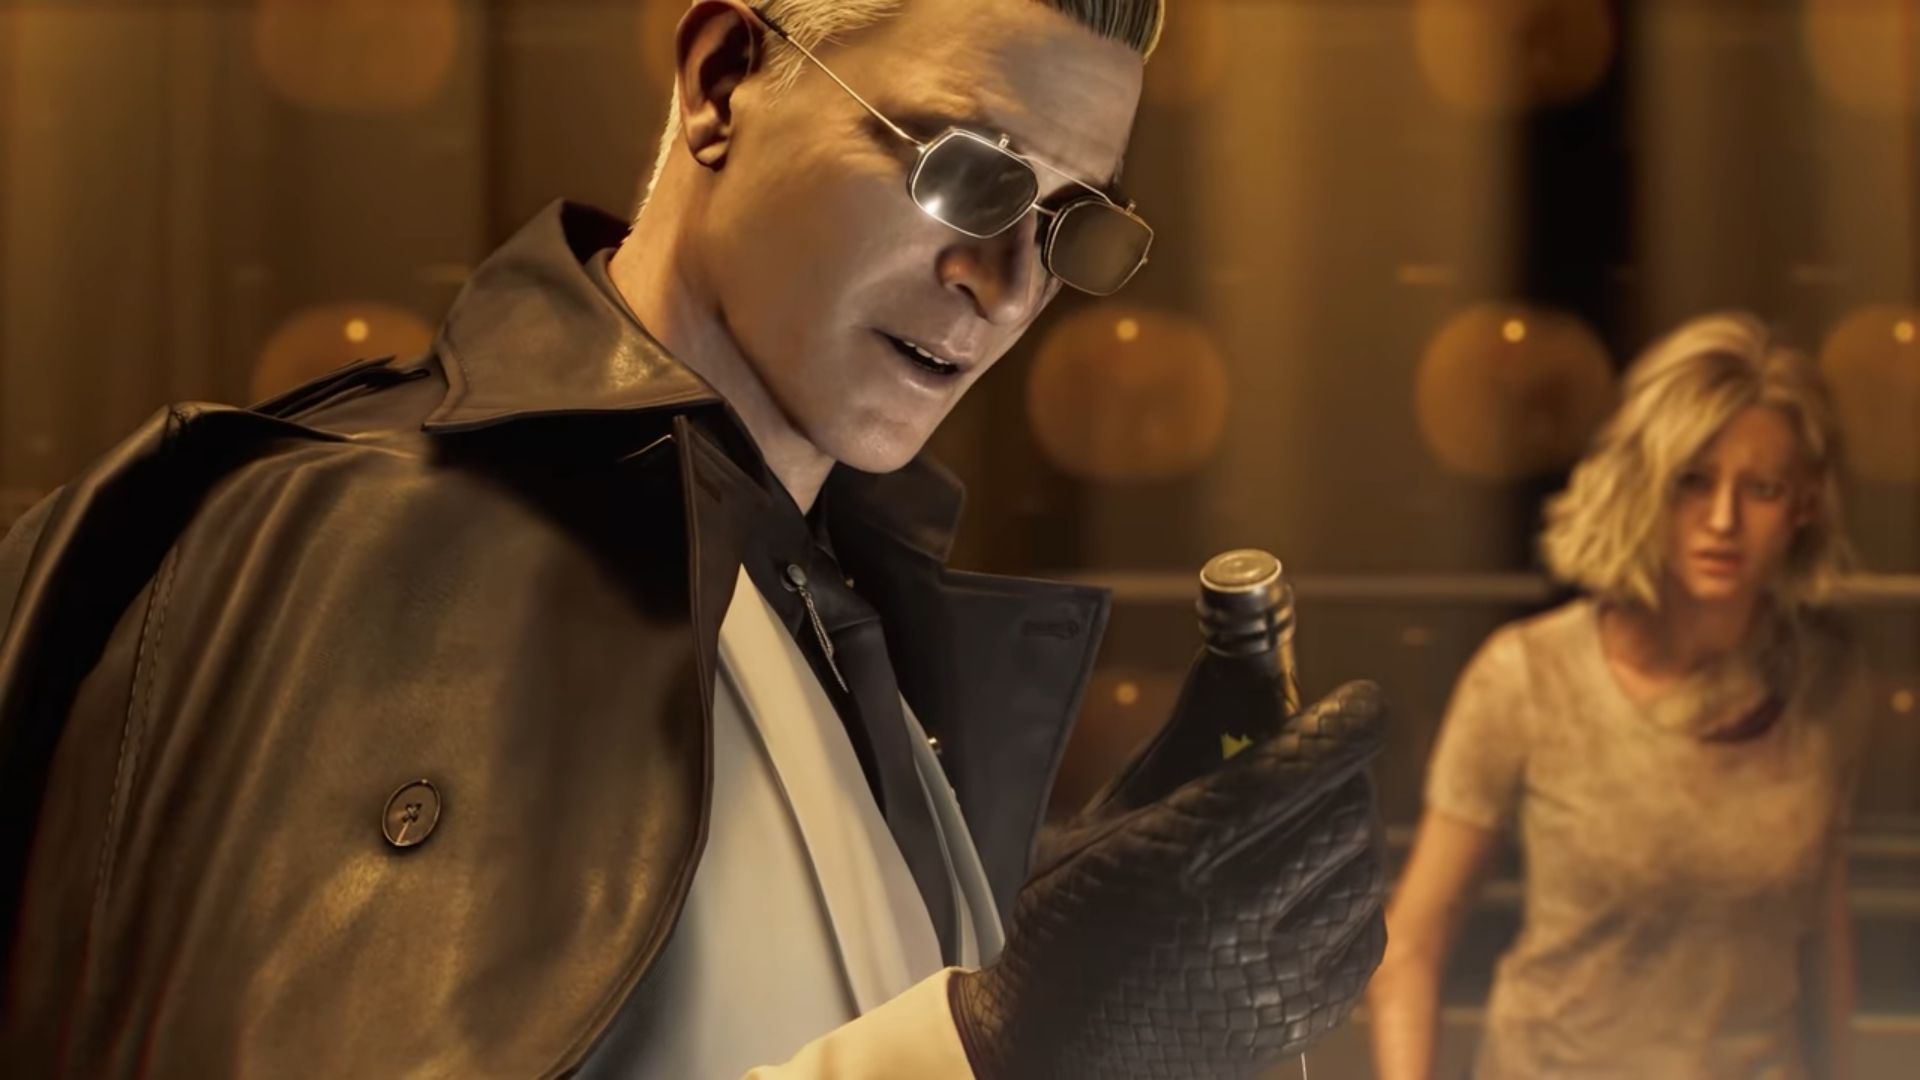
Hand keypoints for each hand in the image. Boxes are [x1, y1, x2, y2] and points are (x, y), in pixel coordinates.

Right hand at [950, 681, 1388, 1078]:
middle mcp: (1236, 916)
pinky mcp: (1297, 1022)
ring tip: (1306, 823)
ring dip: (1347, 832)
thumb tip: (1230, 671)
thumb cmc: (1056, 930)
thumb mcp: (1095, 829)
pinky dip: (1351, 899)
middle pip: (1346, 811)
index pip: (1301, 767)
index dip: (1346, 721)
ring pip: (1364, 872)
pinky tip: (1309, 888)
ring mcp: (1275, 978)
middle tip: (1317, 759)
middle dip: (1342, 771)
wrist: (1049, 1058)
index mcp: (1178, 855)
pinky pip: (1365, 937)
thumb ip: (1176, 755)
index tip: (1360, 700)